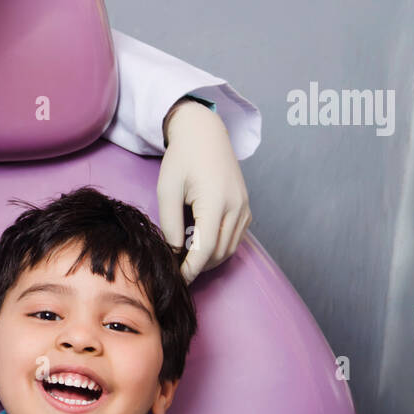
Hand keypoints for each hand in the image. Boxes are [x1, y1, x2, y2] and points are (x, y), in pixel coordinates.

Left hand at [158, 100, 251, 282]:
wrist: (204, 134)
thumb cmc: (182, 159)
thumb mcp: (168, 190)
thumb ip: (170, 224)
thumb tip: (173, 253)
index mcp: (216, 202)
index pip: (206, 249)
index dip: (191, 269)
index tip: (177, 280)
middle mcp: (236, 207)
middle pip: (219, 253)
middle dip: (198, 266)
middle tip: (176, 269)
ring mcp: (244, 207)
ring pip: (230, 248)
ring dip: (209, 258)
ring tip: (185, 258)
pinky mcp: (246, 207)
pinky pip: (235, 237)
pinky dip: (219, 246)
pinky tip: (200, 243)